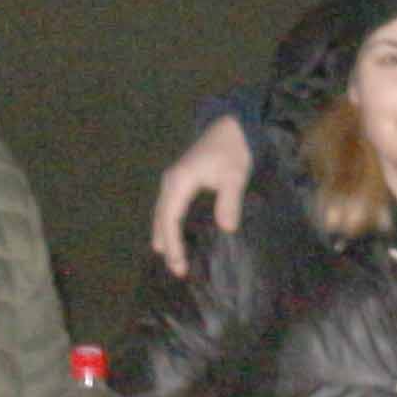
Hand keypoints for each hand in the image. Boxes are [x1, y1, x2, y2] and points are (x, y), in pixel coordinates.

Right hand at [149, 113, 254, 277]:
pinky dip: (170, 225)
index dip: (173, 243)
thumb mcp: (235, 176)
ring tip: (172, 259)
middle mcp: (171, 182)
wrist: (232, 126)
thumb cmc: (233, 150)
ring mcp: (173, 181)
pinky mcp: (181, 181)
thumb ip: (229, 201)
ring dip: (165, 236)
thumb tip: (227, 229)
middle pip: (162, 219)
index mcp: (179, 182)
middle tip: (177, 270)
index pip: (170, 219)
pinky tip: (174, 237)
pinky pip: (170, 208)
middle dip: (167, 245)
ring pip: (163, 214)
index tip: (179, 264)